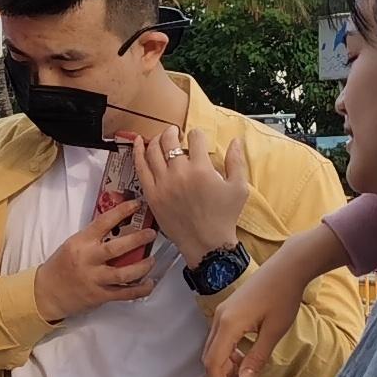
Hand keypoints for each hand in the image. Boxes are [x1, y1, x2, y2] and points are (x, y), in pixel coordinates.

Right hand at [33, 192, 159, 321]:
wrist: (46, 293)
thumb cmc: (61, 266)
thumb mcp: (72, 245)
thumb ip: (93, 238)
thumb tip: (119, 226)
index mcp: (81, 242)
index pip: (103, 222)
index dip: (122, 211)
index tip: (137, 204)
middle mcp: (88, 260)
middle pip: (117, 248)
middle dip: (138, 239)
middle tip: (152, 234)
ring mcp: (94, 279)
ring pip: (123, 273)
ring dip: (142, 266)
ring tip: (152, 260)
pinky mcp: (99, 296)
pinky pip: (124, 293)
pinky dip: (140, 289)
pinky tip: (149, 284)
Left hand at [124, 129, 250, 265]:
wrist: (207, 244)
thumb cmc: (224, 217)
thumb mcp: (239, 188)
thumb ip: (237, 161)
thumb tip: (236, 140)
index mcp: (201, 170)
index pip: (196, 138)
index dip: (198, 136)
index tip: (199, 140)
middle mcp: (180, 174)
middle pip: (170, 140)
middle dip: (174, 132)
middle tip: (177, 133)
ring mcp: (163, 184)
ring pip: (153, 150)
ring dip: (158, 139)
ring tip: (162, 138)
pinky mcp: (152, 194)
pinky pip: (140, 168)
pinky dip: (138, 152)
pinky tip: (138, 142)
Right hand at [203, 229, 323, 376]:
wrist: (287, 267)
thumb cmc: (283, 297)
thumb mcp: (274, 332)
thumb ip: (256, 358)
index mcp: (229, 324)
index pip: (214, 363)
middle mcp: (220, 318)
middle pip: (210, 358)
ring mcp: (223, 313)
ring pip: (214, 349)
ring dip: (224, 368)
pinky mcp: (229, 311)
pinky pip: (221, 339)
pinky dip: (228, 354)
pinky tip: (242, 362)